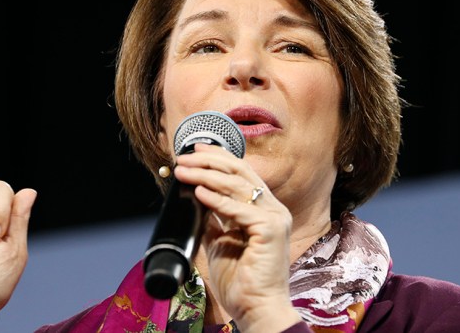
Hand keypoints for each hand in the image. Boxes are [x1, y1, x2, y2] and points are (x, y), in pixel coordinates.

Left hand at [174, 143, 301, 332]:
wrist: (256, 308)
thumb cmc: (241, 281)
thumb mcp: (220, 241)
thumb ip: (213, 219)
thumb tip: (196, 197)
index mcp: (265, 210)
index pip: (242, 173)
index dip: (218, 158)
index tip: (194, 152)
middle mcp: (274, 209)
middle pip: (241, 172)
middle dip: (209, 161)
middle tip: (184, 158)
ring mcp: (275, 218)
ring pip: (238, 186)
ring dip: (206, 176)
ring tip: (184, 172)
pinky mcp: (271, 230)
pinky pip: (240, 209)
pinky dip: (218, 200)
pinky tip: (199, 192)